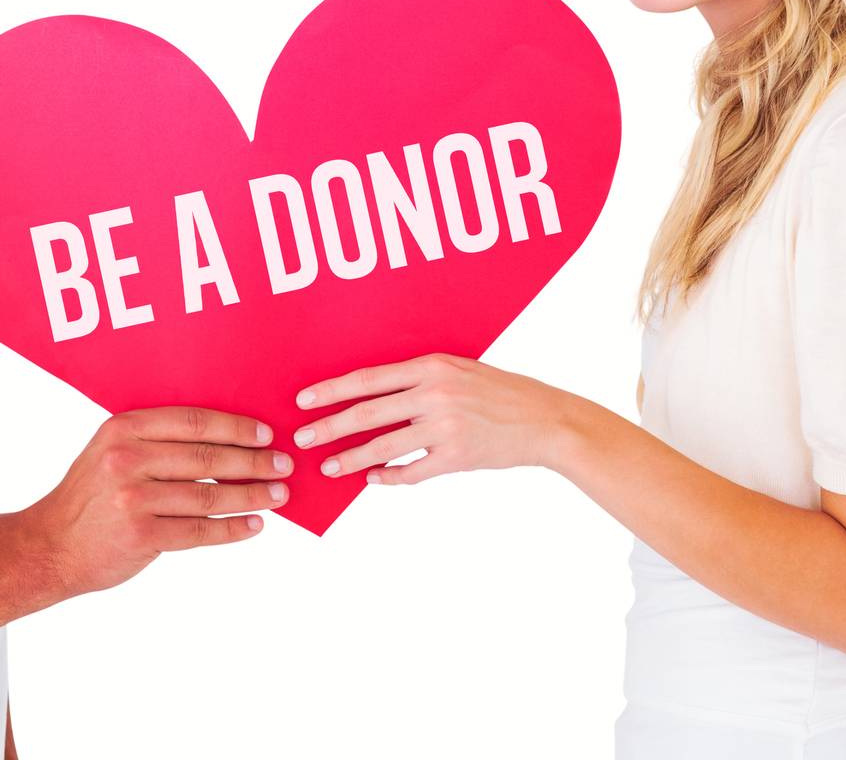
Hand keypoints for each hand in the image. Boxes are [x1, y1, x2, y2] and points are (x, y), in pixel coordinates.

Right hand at [25, 407, 291, 594]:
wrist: (50, 545)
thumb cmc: (89, 495)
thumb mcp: (110, 449)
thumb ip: (154, 438)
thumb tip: (223, 436)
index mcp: (124, 427)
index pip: (194, 420)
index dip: (235, 426)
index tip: (265, 432)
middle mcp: (128, 458)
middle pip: (207, 456)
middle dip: (253, 461)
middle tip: (283, 464)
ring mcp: (134, 498)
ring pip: (209, 494)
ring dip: (251, 495)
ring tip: (278, 495)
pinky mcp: (142, 536)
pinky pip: (199, 531)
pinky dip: (232, 528)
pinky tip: (253, 525)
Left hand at [293, 354, 569, 484]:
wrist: (543, 419)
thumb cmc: (498, 391)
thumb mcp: (457, 370)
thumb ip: (419, 379)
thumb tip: (374, 393)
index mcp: (431, 365)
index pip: (368, 378)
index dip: (333, 390)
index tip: (305, 400)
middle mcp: (434, 393)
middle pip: (367, 412)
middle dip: (330, 426)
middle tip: (302, 438)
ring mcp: (445, 427)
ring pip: (384, 445)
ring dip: (351, 458)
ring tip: (329, 467)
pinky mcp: (457, 457)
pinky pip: (412, 471)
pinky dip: (389, 477)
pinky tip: (373, 479)